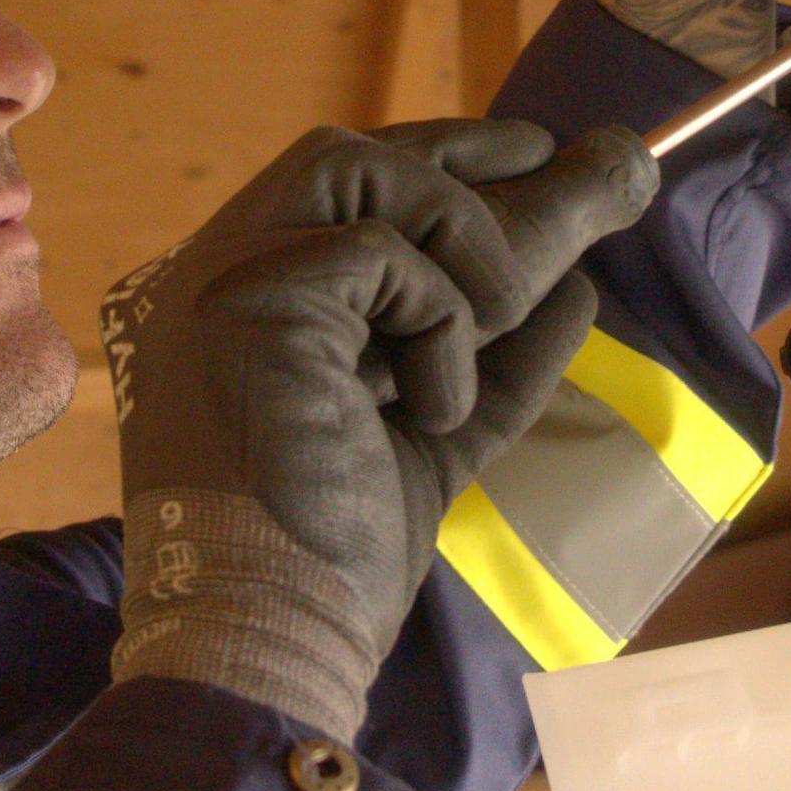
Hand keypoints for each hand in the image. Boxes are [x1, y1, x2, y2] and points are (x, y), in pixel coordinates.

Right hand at [101, 118, 658, 741]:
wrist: (276, 639)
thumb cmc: (334, 560)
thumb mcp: (436, 439)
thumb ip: (495, 363)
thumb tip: (579, 289)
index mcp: (245, 311)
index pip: (340, 195)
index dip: (438, 163)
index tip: (529, 152)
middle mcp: (211, 279)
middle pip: (343, 154)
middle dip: (462, 156)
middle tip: (553, 159)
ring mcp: (217, 282)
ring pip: (356, 168)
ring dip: (458, 234)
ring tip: (493, 325)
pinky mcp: (241, 301)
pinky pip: (378, 251)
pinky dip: (436, 318)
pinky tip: (435, 406)